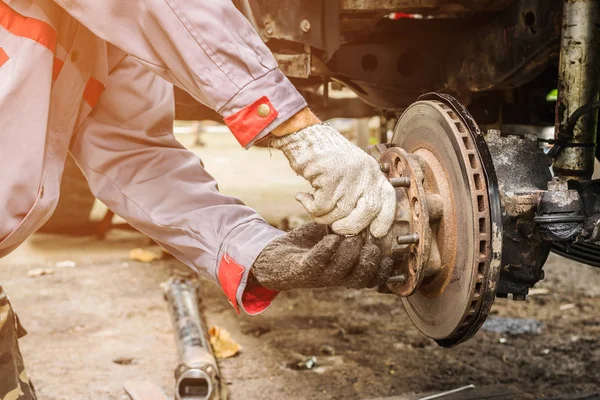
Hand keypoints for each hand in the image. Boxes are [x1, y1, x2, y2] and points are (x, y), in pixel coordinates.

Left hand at [252, 222, 393, 290]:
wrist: (273, 256)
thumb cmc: (307, 244)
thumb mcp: (333, 233)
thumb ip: (351, 225)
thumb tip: (373, 207)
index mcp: (346, 270)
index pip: (372, 278)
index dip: (384, 269)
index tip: (392, 253)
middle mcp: (335, 277)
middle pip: (361, 279)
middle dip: (370, 263)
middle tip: (373, 244)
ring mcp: (318, 276)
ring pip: (341, 273)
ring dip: (349, 254)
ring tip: (352, 237)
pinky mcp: (301, 270)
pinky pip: (316, 263)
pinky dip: (326, 251)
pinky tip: (331, 237)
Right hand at [272, 123, 395, 237]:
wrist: (305, 138)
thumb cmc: (325, 161)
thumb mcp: (351, 174)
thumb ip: (358, 195)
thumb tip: (358, 228)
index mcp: (373, 172)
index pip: (388, 199)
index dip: (385, 220)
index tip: (376, 233)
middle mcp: (365, 172)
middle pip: (369, 210)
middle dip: (352, 226)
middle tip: (337, 229)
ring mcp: (349, 173)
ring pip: (341, 212)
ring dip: (323, 217)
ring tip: (313, 207)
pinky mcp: (330, 175)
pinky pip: (321, 206)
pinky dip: (309, 207)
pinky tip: (302, 197)